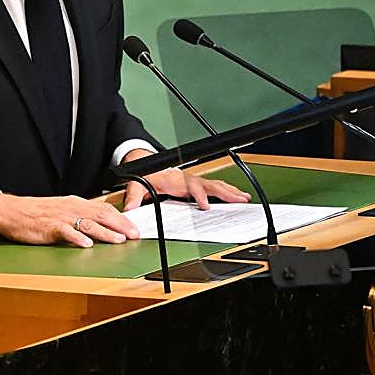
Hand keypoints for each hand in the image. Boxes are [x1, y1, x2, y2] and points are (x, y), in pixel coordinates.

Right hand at [0, 192, 140, 248]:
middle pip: (100, 215)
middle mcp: (71, 208)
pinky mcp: (48, 227)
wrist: (12, 211)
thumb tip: (100, 224)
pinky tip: (86, 244)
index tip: (134, 227)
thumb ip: (81, 215)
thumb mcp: (63, 210)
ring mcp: (60, 217)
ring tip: (117, 240)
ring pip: (87, 223)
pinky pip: (65, 232)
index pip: (104, 208)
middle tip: (133, 235)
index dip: (121, 218)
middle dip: (120, 225)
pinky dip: (76, 238)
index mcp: (76, 204)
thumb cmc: (37, 213)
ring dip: (104, 232)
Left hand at [119, 150, 251, 211]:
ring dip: (230, 190)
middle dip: (225, 192)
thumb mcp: (136, 185)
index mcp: (174, 180)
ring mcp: (193, 181)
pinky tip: (238, 195)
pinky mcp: (196, 184)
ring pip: (215, 184)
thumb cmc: (145, 175)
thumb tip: (130, 209)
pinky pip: (214, 186)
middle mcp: (186, 179)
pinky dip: (227, 190)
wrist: (145, 165)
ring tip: (244, 197)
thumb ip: (134, 197)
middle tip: (239, 199)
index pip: (190, 187)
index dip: (199, 195)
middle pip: (209, 184)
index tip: (206, 206)